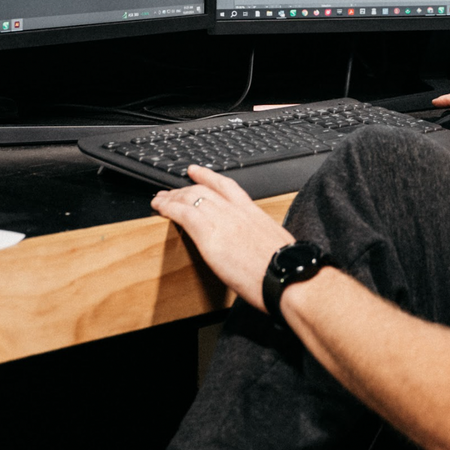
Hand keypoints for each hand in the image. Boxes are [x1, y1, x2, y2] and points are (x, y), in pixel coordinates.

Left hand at [151, 166, 296, 309]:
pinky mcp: (210, 236)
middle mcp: (236, 212)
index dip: (208, 176)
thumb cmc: (288, 269)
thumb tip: (256, 247)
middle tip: (170, 192)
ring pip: (191, 199)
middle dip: (183, 189)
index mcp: (253, 213)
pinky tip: (160, 209)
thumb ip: (260, 240)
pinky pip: (184, 214)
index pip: (226, 186)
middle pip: (203, 191)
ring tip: (159, 201)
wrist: (289, 277)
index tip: (196, 171)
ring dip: (172, 198)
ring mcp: (223, 221)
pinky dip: (169, 208)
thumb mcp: (277, 245)